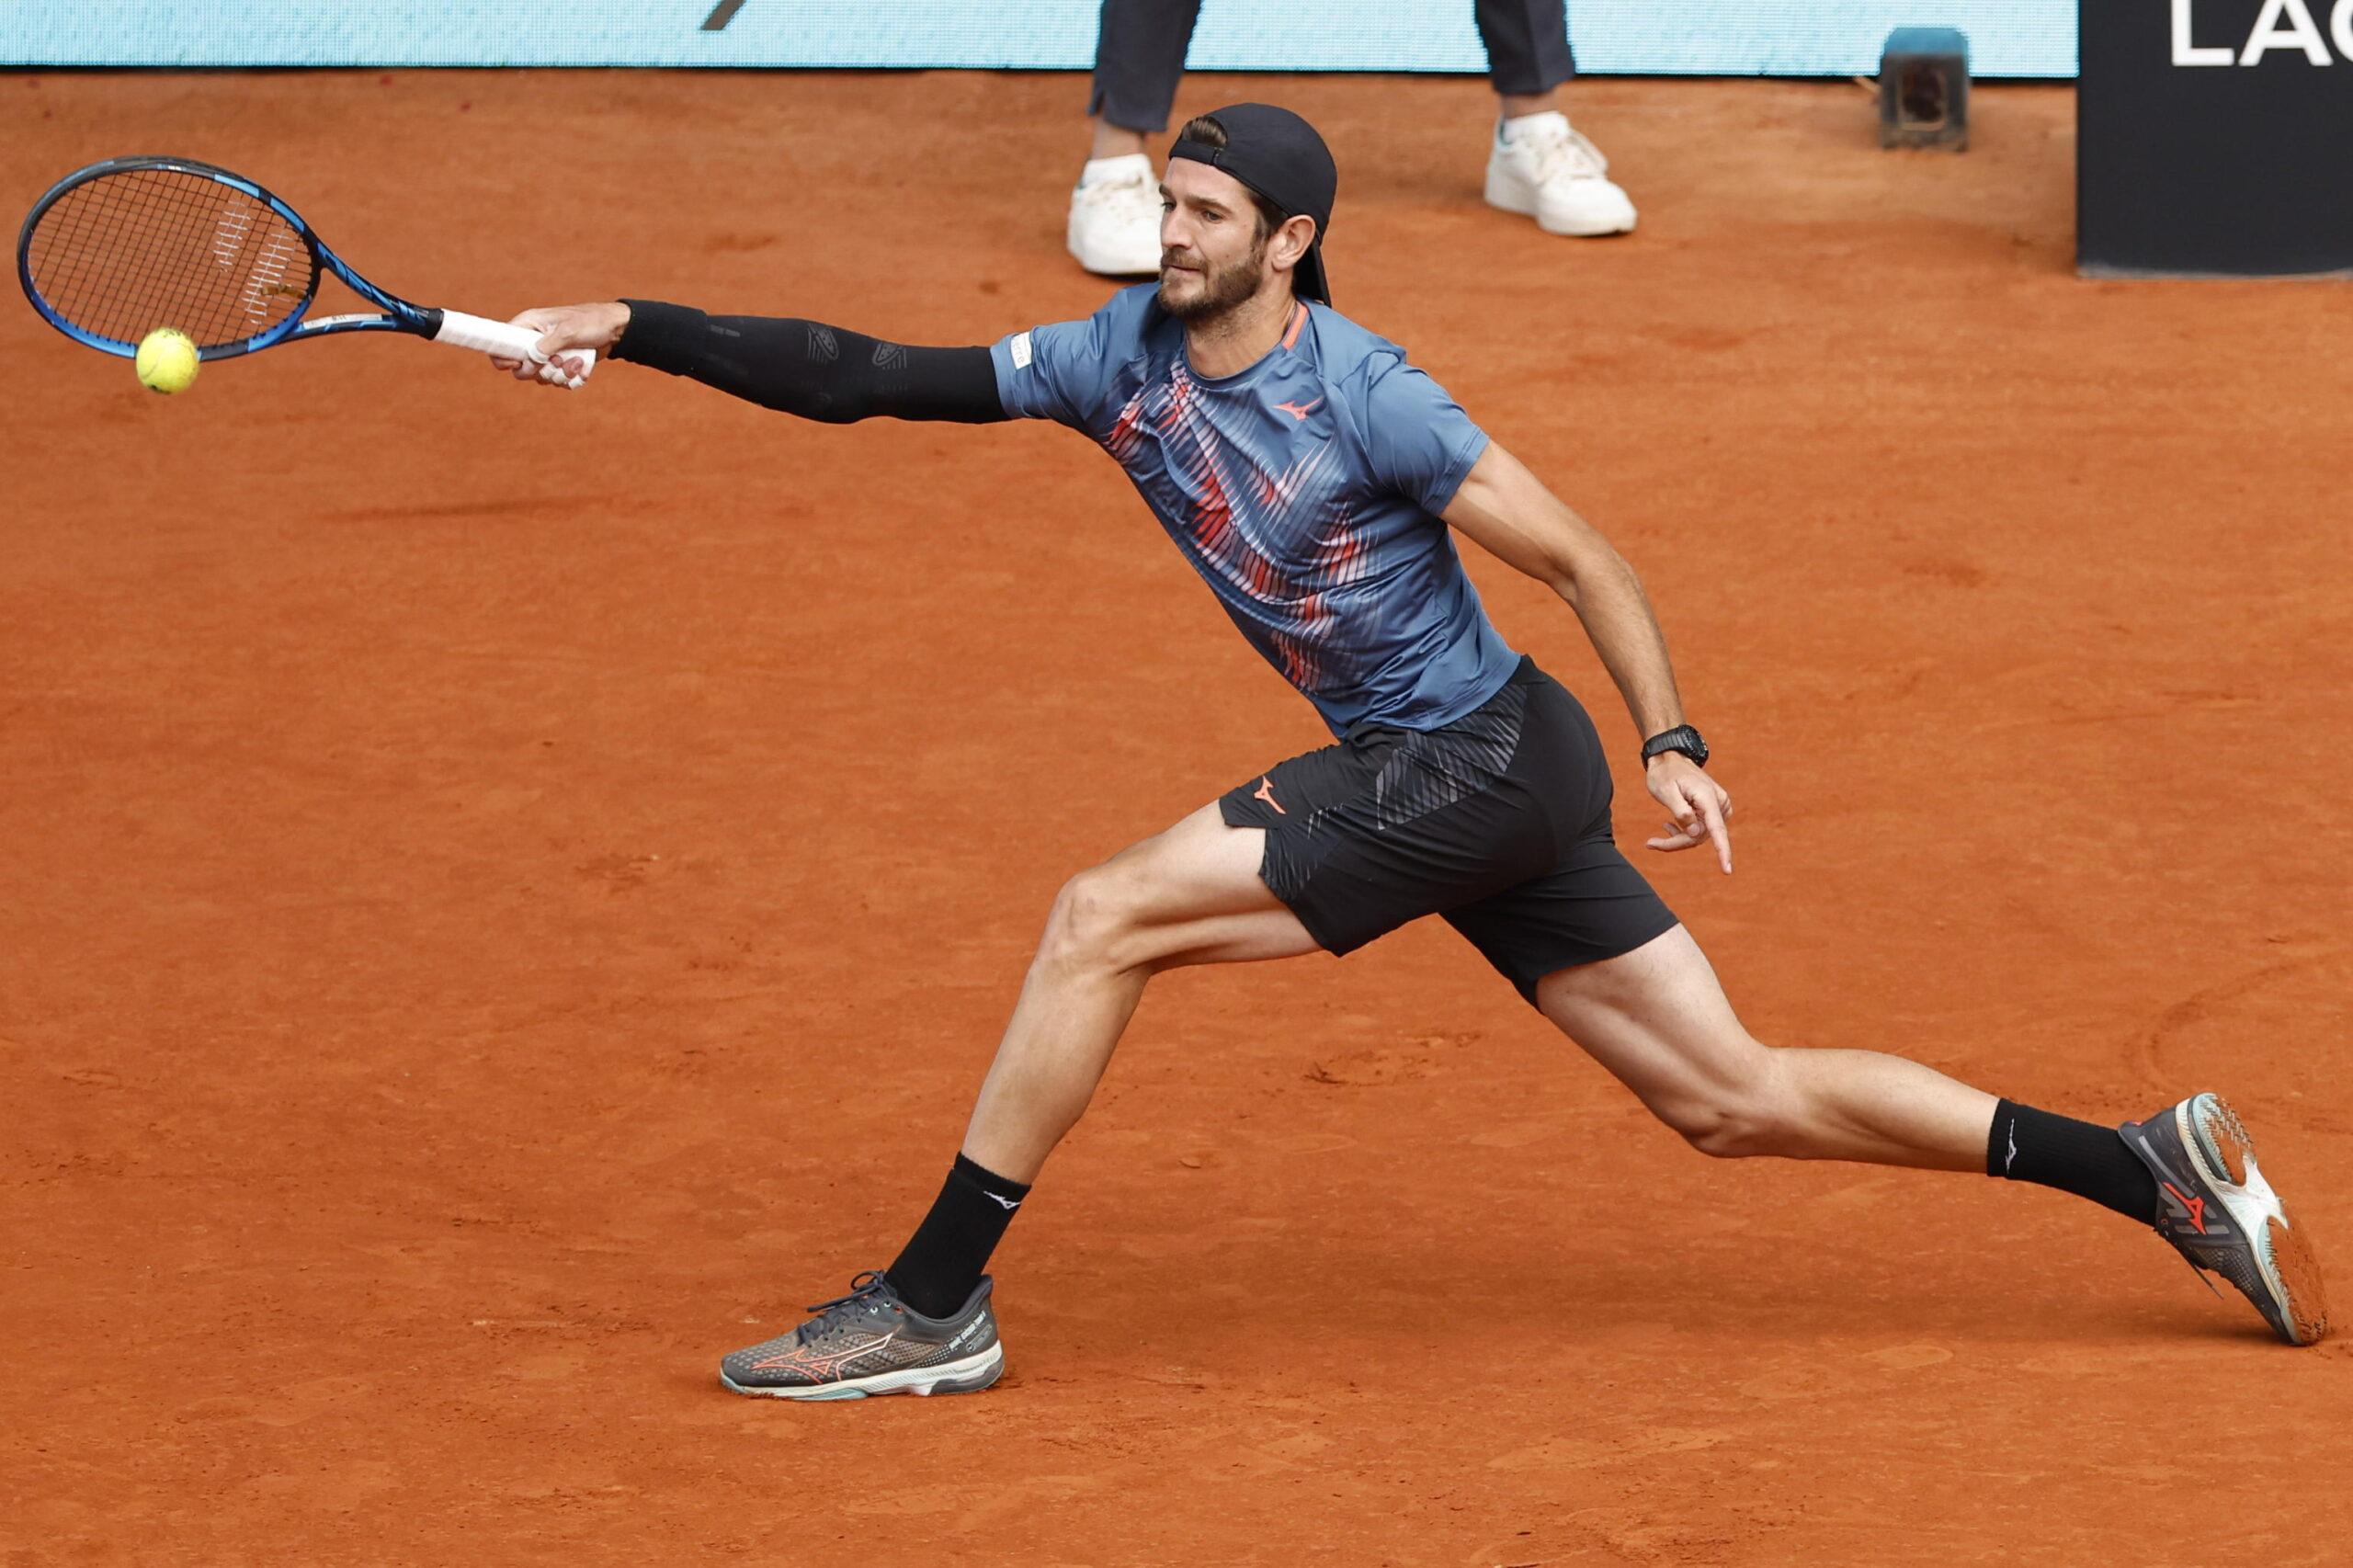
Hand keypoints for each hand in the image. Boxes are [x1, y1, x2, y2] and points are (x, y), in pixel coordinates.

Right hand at [489, 301, 629, 385]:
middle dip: (541, 371)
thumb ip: (547, 346)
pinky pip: (557, 382)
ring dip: (561, 375)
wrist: (614, 330)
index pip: (500, 344)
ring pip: (541, 378)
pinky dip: (571, 378)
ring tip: (577, 360)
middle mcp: (533, 340)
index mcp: (528, 325)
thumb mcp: (568, 331)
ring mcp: (547, 355)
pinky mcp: (560, 365)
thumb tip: (529, 363)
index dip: (502, 358)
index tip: (518, 365)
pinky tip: (582, 366)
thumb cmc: (591, 322)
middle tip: (557, 362)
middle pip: (520, 370)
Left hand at [1643, 753, 1732, 873]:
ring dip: (1680, 838)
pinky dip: (1685, 832)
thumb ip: (1681, 812)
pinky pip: (1702, 828)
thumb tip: (1696, 833)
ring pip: (1701, 835)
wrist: (1670, 758)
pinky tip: (1668, 826)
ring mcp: (1718, 806)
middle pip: (1702, 835)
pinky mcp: (1714, 810)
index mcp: (1708, 797)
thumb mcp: (1665, 792)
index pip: (1717, 830)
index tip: (1727, 870)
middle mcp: (1719, 802)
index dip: (1722, 851)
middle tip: (1651, 844)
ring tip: (1660, 832)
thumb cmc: (1664, 774)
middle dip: (1678, 842)